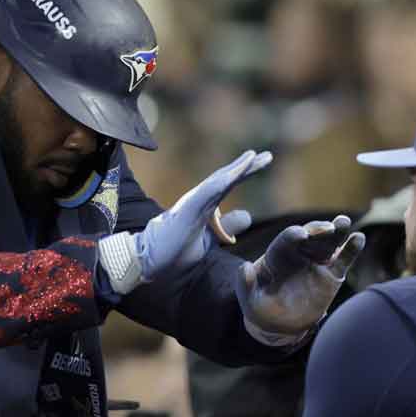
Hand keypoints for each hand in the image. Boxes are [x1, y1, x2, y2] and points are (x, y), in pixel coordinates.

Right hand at [98, 151, 270, 293]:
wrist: (147, 260)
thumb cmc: (175, 250)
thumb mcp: (209, 240)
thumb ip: (226, 227)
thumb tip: (248, 215)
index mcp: (204, 206)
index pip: (228, 185)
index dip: (245, 172)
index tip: (263, 160)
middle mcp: (198, 199)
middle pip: (225, 178)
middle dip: (246, 166)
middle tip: (267, 156)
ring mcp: (191, 203)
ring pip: (217, 182)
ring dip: (235, 170)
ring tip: (253, 158)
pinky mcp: (185, 210)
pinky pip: (205, 194)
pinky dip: (219, 184)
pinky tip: (234, 175)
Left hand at [236, 215, 364, 339]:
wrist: (280, 326)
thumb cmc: (262, 309)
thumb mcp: (249, 300)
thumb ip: (246, 284)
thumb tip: (245, 268)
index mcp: (277, 255)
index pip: (285, 241)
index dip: (292, 236)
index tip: (299, 234)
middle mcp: (298, 254)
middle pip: (310, 236)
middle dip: (318, 229)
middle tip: (328, 226)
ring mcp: (316, 262)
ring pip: (328, 243)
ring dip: (337, 231)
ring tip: (344, 222)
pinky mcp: (332, 275)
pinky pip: (343, 259)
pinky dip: (351, 249)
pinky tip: (358, 238)